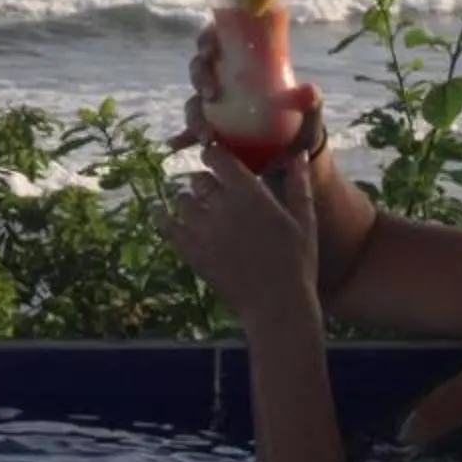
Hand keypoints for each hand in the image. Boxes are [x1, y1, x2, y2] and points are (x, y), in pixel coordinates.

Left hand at [154, 142, 322, 325]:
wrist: (277, 306)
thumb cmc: (296, 264)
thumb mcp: (304, 222)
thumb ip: (299, 186)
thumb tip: (299, 155)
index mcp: (250, 194)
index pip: (218, 158)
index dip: (215, 155)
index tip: (216, 159)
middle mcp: (222, 206)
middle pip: (199, 179)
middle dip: (205, 182)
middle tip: (212, 189)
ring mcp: (204, 230)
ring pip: (182, 200)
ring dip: (189, 200)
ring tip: (196, 206)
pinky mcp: (192, 252)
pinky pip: (167, 226)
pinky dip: (161, 216)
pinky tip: (157, 210)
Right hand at [166, 19, 326, 154]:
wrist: (292, 163)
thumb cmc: (299, 130)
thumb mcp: (308, 117)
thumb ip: (311, 104)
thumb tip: (309, 90)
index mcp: (246, 66)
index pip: (219, 42)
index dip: (208, 40)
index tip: (211, 49)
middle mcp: (225, 82)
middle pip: (200, 68)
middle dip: (200, 75)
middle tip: (212, 92)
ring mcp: (215, 109)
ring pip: (194, 102)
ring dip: (194, 114)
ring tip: (207, 134)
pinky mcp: (210, 133)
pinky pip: (189, 133)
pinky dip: (181, 137)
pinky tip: (175, 145)